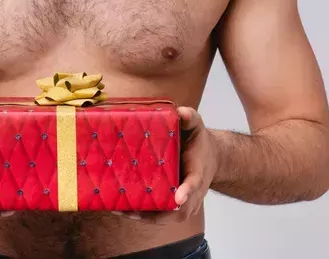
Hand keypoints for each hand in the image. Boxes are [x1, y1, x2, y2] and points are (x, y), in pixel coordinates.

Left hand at [114, 106, 218, 223]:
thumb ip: (190, 118)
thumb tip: (180, 112)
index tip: (178, 197)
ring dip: (143, 216)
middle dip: (155, 213)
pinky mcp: (173, 204)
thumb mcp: (197, 127)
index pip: (194, 183)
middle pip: (177, 210)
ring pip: (165, 216)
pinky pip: (158, 214)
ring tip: (118, 209)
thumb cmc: (199, 143)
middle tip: (130, 208)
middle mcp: (191, 192)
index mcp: (197, 172)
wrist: (210, 158)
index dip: (186, 191)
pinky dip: (141, 214)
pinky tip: (120, 208)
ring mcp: (184, 202)